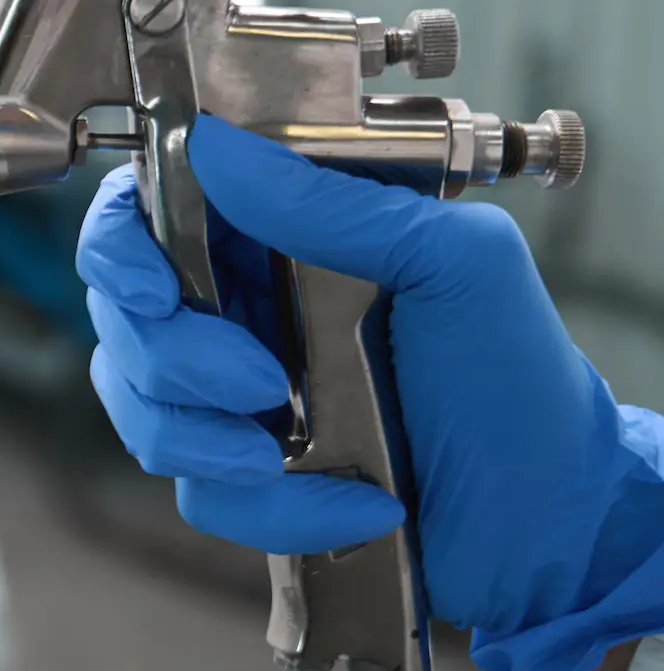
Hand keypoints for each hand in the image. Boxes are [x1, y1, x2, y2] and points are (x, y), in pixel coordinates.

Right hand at [75, 114, 663, 670]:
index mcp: (281, 239)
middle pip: (125, 320)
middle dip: (173, 361)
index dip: (117, 248)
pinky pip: (201, 495)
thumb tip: (218, 149)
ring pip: (141, 411)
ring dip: (205, 442)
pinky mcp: (245, 479)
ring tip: (284, 453)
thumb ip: (338, 205)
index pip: (148, 215)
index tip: (145, 289)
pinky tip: (353, 502)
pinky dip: (274, 509)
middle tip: (255, 385)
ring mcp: (235, 397)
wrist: (552, 521)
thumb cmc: (519, 382)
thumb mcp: (455, 264)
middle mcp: (243, 310)